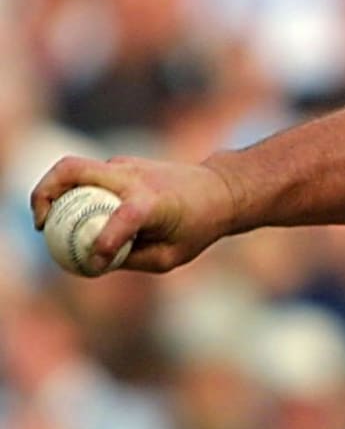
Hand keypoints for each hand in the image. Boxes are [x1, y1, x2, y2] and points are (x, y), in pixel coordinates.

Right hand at [30, 156, 240, 273]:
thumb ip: (130, 260)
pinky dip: (70, 193)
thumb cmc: (197, 226)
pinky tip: (70, 218)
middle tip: (41, 226)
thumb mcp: (170, 255)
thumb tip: (91, 261)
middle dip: (44, 195)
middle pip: (72, 170)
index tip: (94, 263)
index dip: (104, 242)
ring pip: (73, 168)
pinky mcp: (120, 165)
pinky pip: (85, 177)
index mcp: (153, 203)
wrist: (220, 189)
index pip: (123, 217)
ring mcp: (125, 166)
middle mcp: (135, 178)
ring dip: (52, 192)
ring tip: (48, 223)